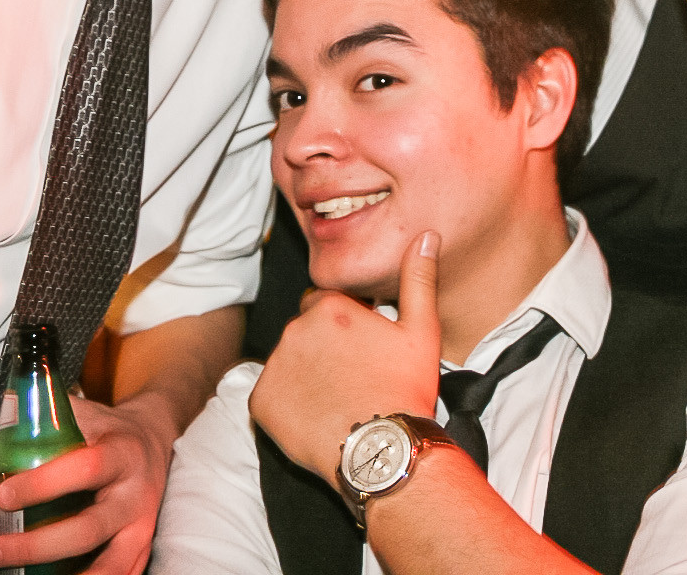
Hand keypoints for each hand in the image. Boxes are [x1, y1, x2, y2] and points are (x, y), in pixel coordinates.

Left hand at [0, 390, 175, 573]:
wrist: (156, 438)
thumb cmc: (106, 430)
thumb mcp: (84, 414)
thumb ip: (43, 415)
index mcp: (122, 454)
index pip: (86, 469)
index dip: (44, 484)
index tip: (3, 495)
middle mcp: (136, 494)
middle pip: (89, 529)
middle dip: (37, 546)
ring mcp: (142, 526)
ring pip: (110, 565)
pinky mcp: (142, 547)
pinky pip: (122, 574)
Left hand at [249, 232, 442, 479]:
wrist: (381, 450)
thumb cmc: (405, 389)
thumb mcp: (422, 330)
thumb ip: (419, 278)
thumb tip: (426, 236)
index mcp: (330, 308)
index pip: (324, 303)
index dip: (343, 324)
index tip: (360, 348)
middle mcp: (294, 330)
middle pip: (303, 331)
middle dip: (321, 346)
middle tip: (351, 375)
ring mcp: (274, 367)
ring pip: (287, 361)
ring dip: (304, 372)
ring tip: (335, 397)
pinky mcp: (260, 402)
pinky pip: (270, 394)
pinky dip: (287, 402)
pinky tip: (315, 414)